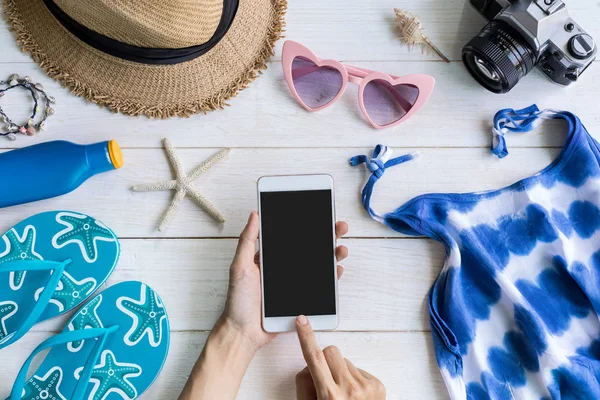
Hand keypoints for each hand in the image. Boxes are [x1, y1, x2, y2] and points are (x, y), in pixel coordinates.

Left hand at [220, 212, 348, 350]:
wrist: (245, 332)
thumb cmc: (238, 300)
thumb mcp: (240, 266)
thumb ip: (248, 241)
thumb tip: (254, 215)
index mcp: (271, 256)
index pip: (292, 236)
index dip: (306, 225)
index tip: (319, 214)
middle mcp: (285, 267)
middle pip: (310, 247)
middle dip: (327, 235)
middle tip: (338, 227)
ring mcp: (294, 282)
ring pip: (318, 264)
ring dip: (332, 254)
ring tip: (340, 248)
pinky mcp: (301, 297)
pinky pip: (320, 285)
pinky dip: (331, 276)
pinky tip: (336, 269)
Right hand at [295, 316, 385, 399]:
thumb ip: (305, 384)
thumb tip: (310, 365)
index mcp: (329, 396)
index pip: (314, 357)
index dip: (306, 337)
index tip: (302, 321)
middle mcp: (349, 389)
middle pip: (331, 352)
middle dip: (325, 359)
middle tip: (325, 377)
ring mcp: (366, 387)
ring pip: (345, 360)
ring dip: (340, 371)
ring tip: (342, 393)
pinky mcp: (378, 386)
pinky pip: (359, 369)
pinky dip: (354, 378)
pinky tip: (354, 395)